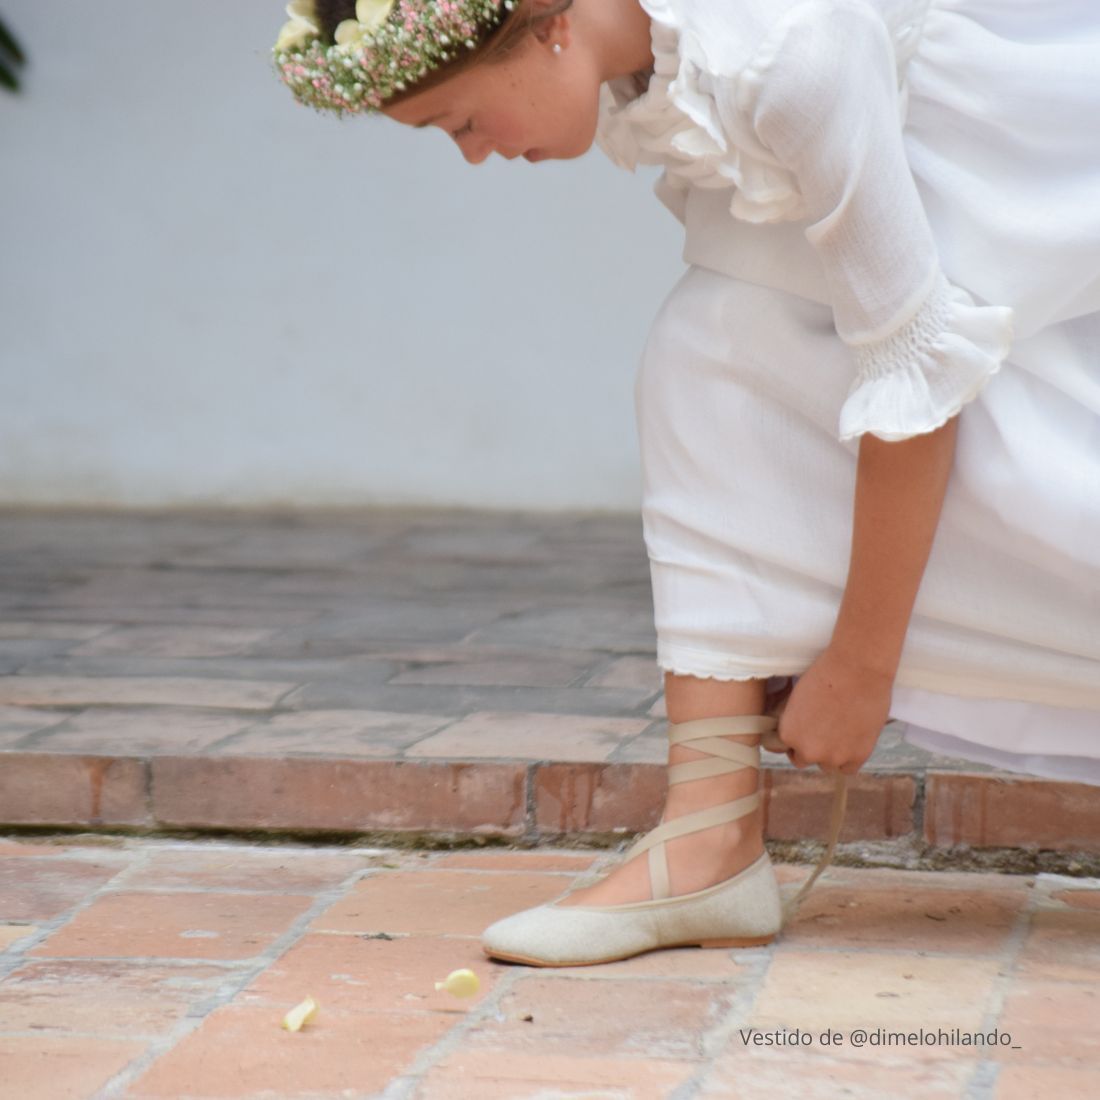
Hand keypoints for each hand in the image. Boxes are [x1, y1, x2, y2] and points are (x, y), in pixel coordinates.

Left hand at [770, 647, 893, 774]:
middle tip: (820, 730)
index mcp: (788, 734)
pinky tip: (851, 741)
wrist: (857, 669)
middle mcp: (808, 751)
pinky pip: (848, 769)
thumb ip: (790, 719)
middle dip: (808, 747)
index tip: (798, 730)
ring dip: (830, 754)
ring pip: (826, 765)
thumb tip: (785, 727)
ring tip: (838, 731)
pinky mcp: (858, 756)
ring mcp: (834, 757)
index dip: (788, 737)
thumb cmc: (824, 673)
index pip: (778, 747)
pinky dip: (849, 758)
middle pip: (802, 759)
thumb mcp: (794, 697)